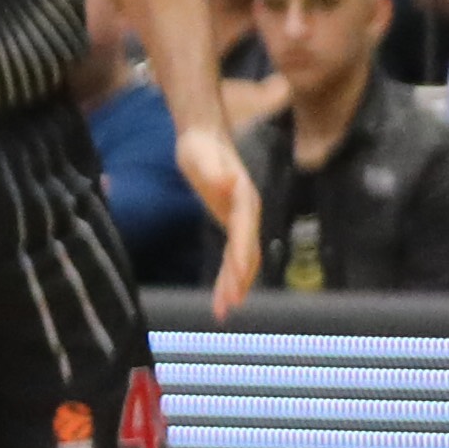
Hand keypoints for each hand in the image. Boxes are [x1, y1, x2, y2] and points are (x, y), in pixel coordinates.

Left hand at [185, 122, 262, 308]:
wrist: (203, 137)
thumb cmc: (201, 147)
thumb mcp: (202, 156)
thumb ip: (214, 171)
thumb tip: (228, 184)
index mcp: (244, 201)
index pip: (244, 233)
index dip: (241, 256)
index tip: (237, 277)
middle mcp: (247, 214)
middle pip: (247, 252)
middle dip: (239, 280)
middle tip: (229, 305)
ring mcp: (241, 221)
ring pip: (242, 259)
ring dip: (234, 284)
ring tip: (223, 309)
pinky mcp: (230, 224)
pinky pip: (232, 255)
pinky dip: (227, 275)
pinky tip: (221, 293)